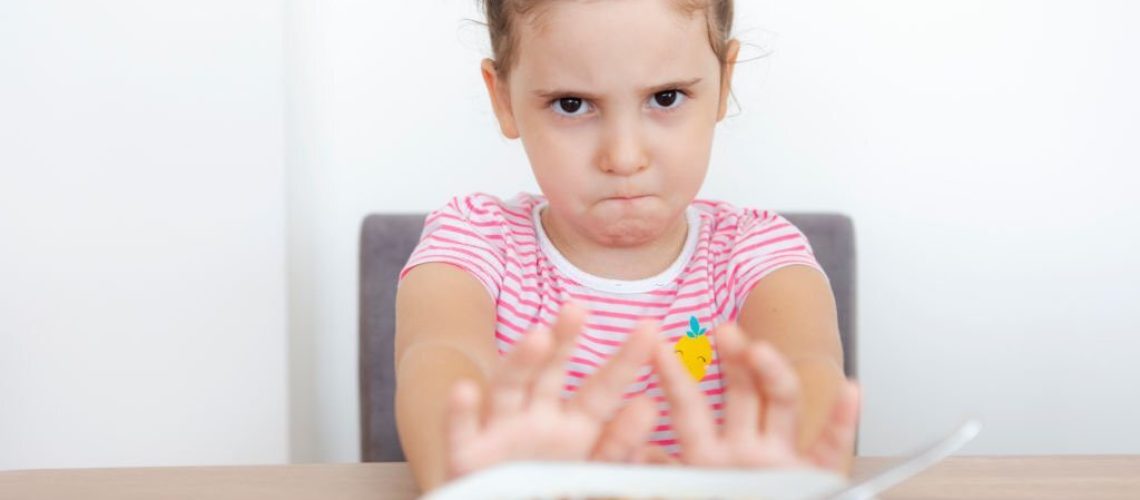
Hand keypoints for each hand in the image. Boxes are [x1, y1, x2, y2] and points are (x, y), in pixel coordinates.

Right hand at [445, 302, 660, 478]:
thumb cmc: (551, 486)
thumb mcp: (592, 466)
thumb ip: (618, 442)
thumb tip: (650, 405)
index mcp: (575, 425)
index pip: (603, 388)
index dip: (625, 359)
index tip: (651, 328)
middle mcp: (536, 421)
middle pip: (550, 374)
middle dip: (564, 341)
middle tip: (578, 308)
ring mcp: (499, 434)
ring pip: (507, 390)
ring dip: (520, 362)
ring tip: (538, 337)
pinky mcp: (466, 457)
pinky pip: (460, 433)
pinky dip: (460, 413)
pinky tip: (464, 390)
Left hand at [643, 321, 859, 471]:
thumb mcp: (682, 494)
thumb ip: (662, 477)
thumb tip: (637, 455)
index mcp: (707, 457)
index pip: (689, 408)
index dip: (675, 377)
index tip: (658, 346)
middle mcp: (745, 450)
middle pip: (740, 392)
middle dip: (732, 359)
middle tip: (722, 331)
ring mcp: (781, 459)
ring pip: (782, 405)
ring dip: (775, 374)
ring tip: (763, 352)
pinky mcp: (817, 476)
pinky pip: (831, 444)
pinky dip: (841, 418)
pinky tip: (848, 389)